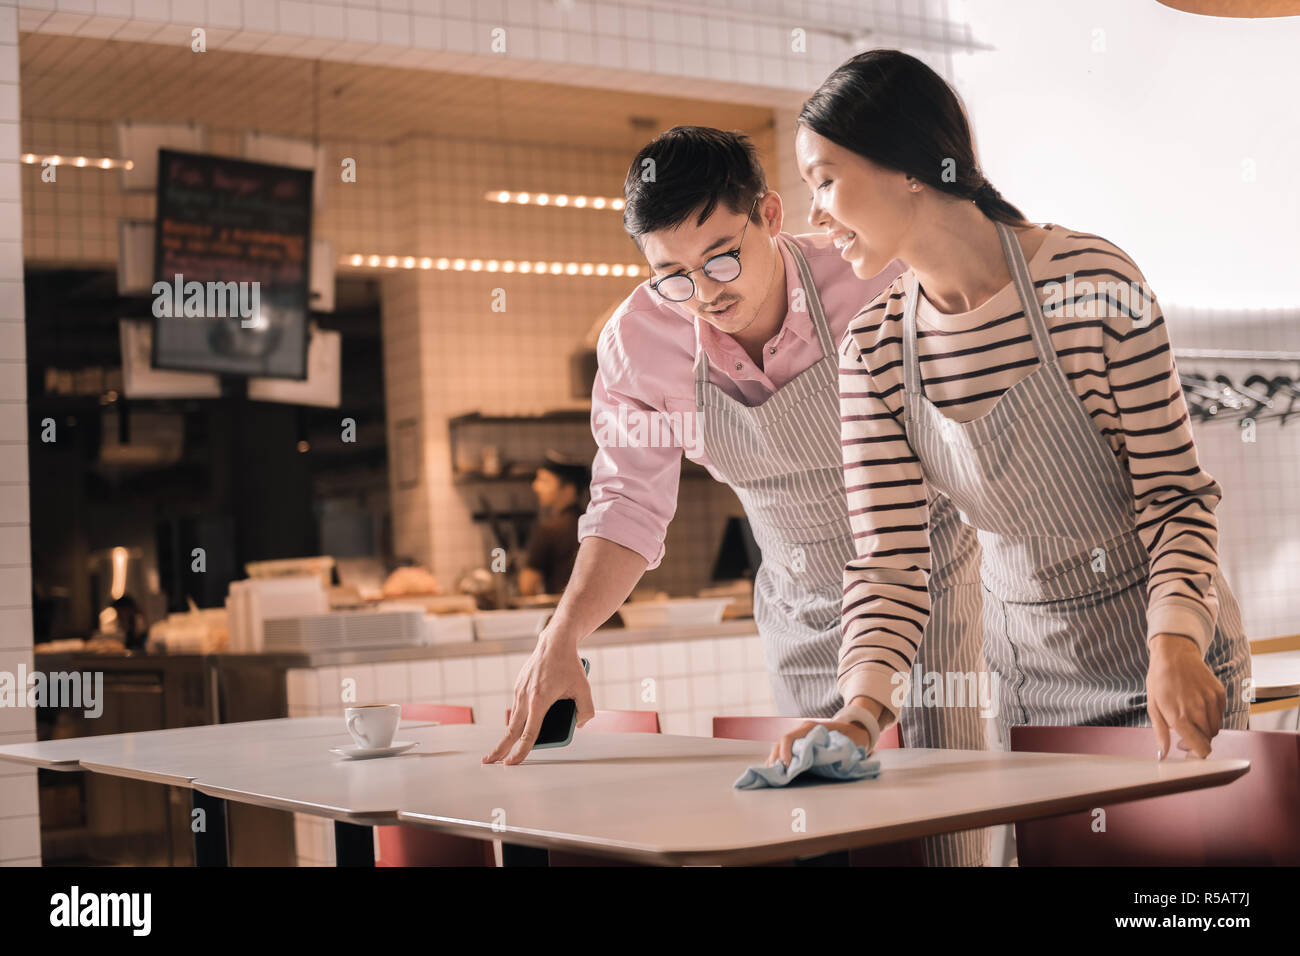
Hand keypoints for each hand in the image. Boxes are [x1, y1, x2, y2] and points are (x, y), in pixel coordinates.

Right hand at [482, 630, 594, 765]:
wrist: (555, 641)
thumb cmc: (569, 664)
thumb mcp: (584, 688)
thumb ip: (586, 710)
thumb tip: (580, 724)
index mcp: (539, 701)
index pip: (528, 734)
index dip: (520, 751)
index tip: (512, 763)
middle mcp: (525, 697)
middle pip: (511, 730)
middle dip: (500, 749)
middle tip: (490, 762)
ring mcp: (519, 690)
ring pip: (513, 719)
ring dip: (506, 735)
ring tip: (501, 749)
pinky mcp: (519, 685)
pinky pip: (516, 707)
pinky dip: (515, 720)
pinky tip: (517, 727)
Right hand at [766, 720, 873, 768]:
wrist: (857, 728)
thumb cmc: (853, 736)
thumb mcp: (847, 742)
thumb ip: (836, 750)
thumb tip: (828, 762)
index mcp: (812, 728)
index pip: (790, 737)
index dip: (785, 751)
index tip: (786, 765)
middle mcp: (804, 730)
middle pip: (782, 742)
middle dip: (776, 757)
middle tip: (774, 773)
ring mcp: (802, 736)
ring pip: (782, 745)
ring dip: (776, 758)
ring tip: (772, 773)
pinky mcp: (803, 743)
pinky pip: (787, 749)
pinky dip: (780, 758)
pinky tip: (777, 769)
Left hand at [1147, 633, 1226, 759]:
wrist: (1174, 655)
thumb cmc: (1160, 681)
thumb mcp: (1153, 707)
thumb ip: (1161, 733)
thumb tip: (1162, 755)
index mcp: (1180, 717)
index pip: (1200, 748)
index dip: (1195, 753)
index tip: (1187, 749)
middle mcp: (1198, 711)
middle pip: (1208, 740)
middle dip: (1198, 740)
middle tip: (1185, 731)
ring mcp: (1211, 701)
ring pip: (1215, 728)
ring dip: (1205, 728)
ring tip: (1190, 715)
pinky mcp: (1220, 693)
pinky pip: (1220, 714)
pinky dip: (1211, 715)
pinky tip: (1198, 704)